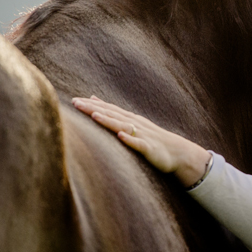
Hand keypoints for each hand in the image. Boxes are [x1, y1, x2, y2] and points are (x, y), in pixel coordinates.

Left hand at [71, 96, 210, 186]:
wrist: (178, 152)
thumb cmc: (152, 138)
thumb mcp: (131, 123)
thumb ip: (112, 112)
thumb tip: (93, 99)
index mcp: (129, 119)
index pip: (108, 109)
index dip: (91, 105)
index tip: (74, 100)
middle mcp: (134, 124)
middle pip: (111, 114)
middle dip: (93, 109)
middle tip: (76, 103)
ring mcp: (142, 135)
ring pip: (123, 126)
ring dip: (109, 121)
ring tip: (95, 116)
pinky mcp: (149, 148)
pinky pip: (139, 144)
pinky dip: (130, 139)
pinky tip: (121, 136)